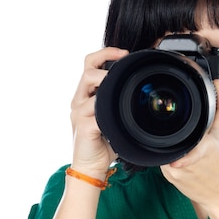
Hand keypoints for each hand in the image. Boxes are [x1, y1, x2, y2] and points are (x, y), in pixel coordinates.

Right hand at [70, 47, 127, 177]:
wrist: (91, 166)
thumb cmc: (104, 143)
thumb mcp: (113, 118)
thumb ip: (118, 104)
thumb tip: (140, 92)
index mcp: (85, 96)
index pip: (89, 64)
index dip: (105, 53)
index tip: (124, 53)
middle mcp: (79, 101)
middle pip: (88, 70)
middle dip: (106, 62)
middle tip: (124, 63)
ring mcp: (79, 112)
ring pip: (90, 85)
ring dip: (107, 82)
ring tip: (121, 87)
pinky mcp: (83, 126)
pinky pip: (96, 110)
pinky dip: (109, 108)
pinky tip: (118, 113)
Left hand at [160, 81, 218, 207]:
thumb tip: (218, 87)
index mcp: (200, 148)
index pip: (182, 133)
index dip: (176, 129)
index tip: (173, 127)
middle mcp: (183, 161)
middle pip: (171, 136)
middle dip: (177, 133)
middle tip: (188, 134)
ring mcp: (174, 171)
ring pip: (166, 147)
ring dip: (174, 145)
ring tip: (189, 148)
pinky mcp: (169, 178)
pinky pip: (165, 160)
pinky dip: (173, 156)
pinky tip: (184, 158)